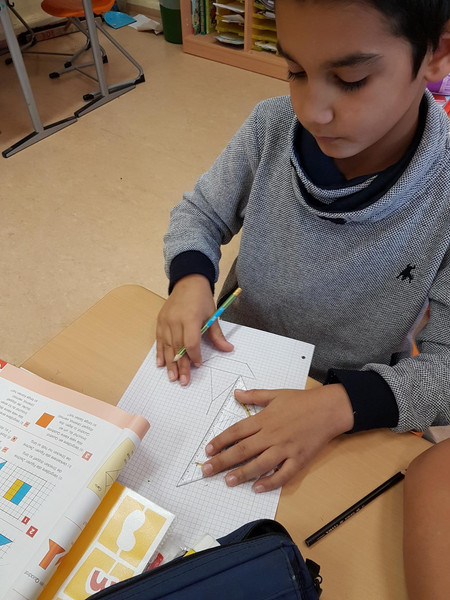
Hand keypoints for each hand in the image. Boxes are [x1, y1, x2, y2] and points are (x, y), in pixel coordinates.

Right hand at [156, 274, 233, 384]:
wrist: (188, 281)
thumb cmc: (201, 298)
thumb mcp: (212, 314)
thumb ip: (217, 335)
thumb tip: (228, 349)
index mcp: (190, 318)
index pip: (191, 343)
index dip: (195, 356)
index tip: (199, 364)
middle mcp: (175, 321)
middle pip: (178, 348)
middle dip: (181, 366)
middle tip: (183, 381)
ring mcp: (165, 322)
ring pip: (168, 347)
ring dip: (170, 364)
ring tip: (172, 377)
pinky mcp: (160, 322)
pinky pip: (159, 341)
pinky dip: (160, 353)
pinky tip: (161, 364)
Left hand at [201, 384, 353, 491]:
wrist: (328, 409)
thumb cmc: (301, 401)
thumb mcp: (276, 394)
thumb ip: (254, 396)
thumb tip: (236, 394)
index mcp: (264, 419)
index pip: (236, 432)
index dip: (220, 441)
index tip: (208, 451)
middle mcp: (271, 435)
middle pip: (243, 450)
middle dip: (223, 461)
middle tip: (207, 471)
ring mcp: (285, 449)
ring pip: (259, 464)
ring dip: (242, 474)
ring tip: (228, 481)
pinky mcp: (298, 459)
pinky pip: (283, 475)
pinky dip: (270, 482)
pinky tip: (257, 488)